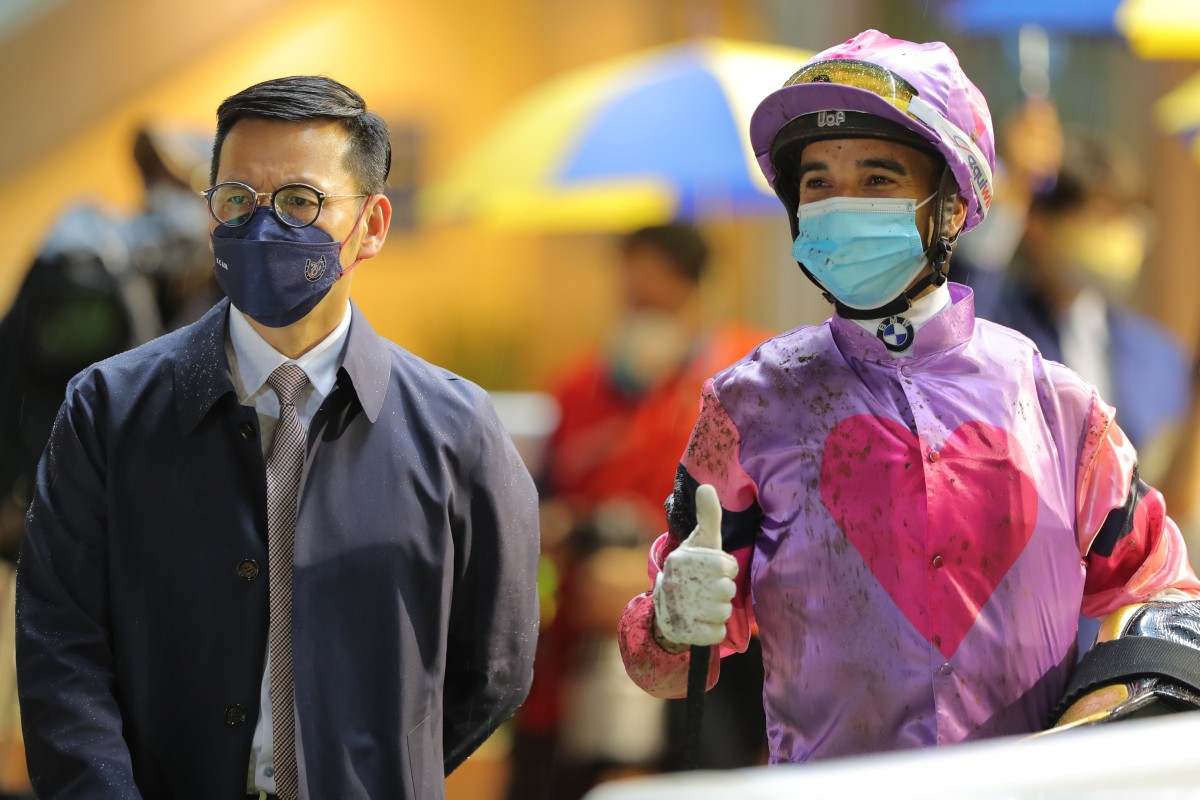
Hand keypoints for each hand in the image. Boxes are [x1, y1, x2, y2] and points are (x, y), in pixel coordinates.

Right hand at [652, 484, 736, 647]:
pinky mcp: (683, 632)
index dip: (725, 568)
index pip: (727, 566)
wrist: (665, 606)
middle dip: (722, 590)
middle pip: (727, 590)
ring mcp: (678, 609)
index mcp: (682, 559)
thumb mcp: (700, 542)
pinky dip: (714, 629)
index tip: (713, 569)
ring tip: (704, 603)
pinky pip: (717, 633)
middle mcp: (677, 583)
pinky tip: (702, 620)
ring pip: (723, 611)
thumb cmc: (691, 568)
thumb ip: (708, 516)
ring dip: (719, 609)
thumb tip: (707, 486)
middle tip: (707, 587)